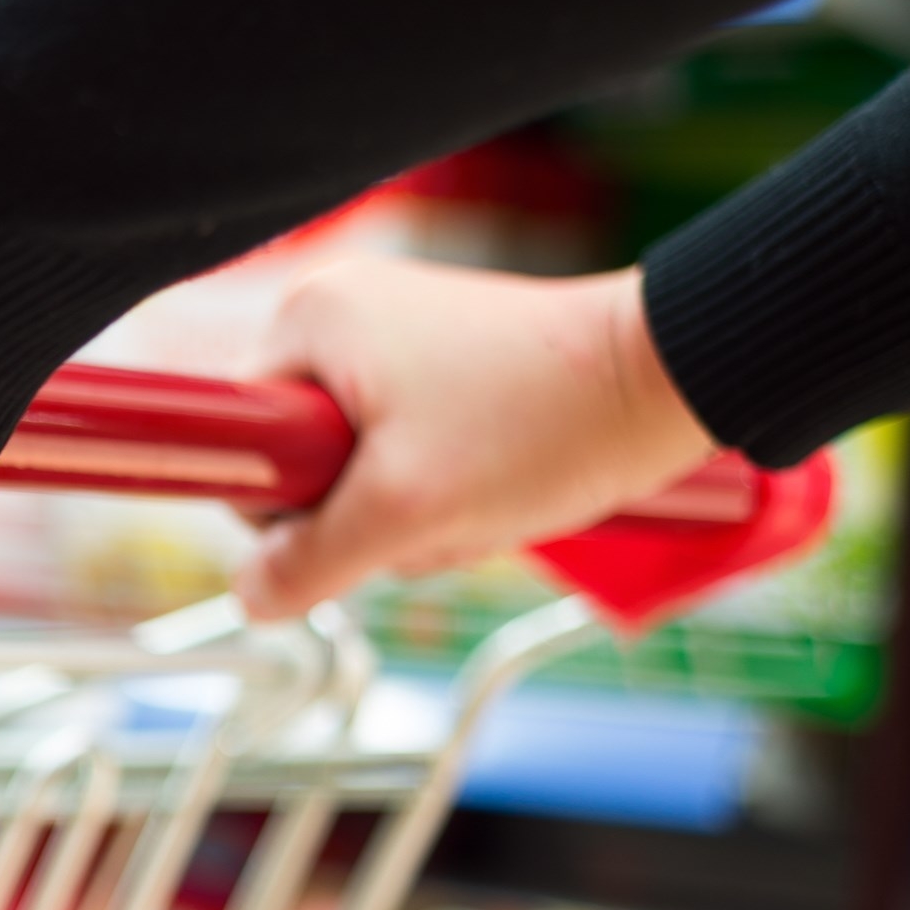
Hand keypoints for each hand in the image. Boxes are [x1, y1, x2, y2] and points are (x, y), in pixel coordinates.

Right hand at [237, 258, 722, 616]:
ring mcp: (392, 335)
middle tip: (433, 512)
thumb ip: (307, 564)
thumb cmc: (545, 424)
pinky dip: (438, 490)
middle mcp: (339, 312)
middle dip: (360, 514)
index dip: (283, 503)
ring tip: (478, 495)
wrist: (673, 378)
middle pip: (297, 461)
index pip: (236, 442)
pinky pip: (400, 453)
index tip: (353, 514)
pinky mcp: (440, 362)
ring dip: (407, 511)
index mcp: (308, 319)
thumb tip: (250, 598)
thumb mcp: (405, 514)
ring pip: (354, 469)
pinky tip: (492, 485)